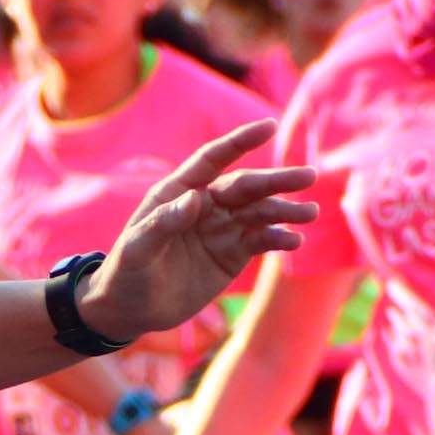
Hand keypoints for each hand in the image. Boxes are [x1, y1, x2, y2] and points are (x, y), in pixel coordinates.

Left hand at [86, 122, 318, 343]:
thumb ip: (162, 224)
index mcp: (177, 193)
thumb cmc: (125, 273)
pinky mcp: (232, 254)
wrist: (130, 309)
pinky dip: (279, 238)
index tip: (269, 126)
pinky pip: (261, 240)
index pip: (212, 160)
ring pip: (259, 212)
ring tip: (309, 213)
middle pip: (245, 186)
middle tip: (308, 176)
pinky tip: (294, 241)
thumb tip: (195, 199)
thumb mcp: (136, 250)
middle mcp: (204, 205)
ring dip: (285, 210)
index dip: (239, 142)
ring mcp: (221, 229)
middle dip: (276, 180)